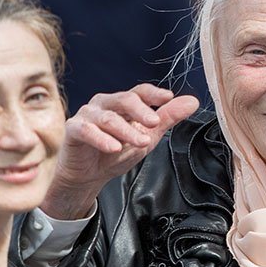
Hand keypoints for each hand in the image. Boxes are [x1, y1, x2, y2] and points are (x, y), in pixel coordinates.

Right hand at [42, 84, 198, 218]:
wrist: (88, 174)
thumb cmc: (115, 152)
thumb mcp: (147, 136)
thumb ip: (167, 119)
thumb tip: (192, 102)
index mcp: (122, 103)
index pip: (139, 92)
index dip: (153, 94)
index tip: (168, 98)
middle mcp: (105, 104)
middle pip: (124, 99)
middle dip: (141, 111)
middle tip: (154, 123)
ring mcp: (88, 115)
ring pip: (108, 117)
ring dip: (126, 130)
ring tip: (140, 142)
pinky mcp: (74, 129)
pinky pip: (86, 130)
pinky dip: (101, 139)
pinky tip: (114, 148)